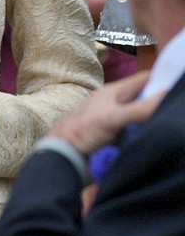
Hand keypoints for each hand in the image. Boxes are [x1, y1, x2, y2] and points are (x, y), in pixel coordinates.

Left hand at [50, 70, 164, 154]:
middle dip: (158, 103)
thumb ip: (139, 108)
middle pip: (144, 99)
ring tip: (167, 125)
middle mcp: (116, 104)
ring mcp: (115, 121)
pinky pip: (135, 133)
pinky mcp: (115, 138)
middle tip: (173, 111)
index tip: (176, 88)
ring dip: (152, 122)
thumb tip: (165, 94)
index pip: (143, 80)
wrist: (62, 155)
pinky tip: (153, 139)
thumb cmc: (82, 131)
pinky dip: (143, 136)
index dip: (161, 80)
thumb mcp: (113, 118)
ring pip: (141, 117)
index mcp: (114, 92)